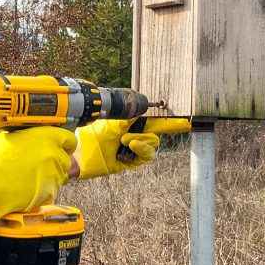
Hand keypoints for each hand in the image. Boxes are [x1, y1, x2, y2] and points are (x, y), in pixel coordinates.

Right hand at [0, 126, 76, 224]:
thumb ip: (29, 138)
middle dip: (55, 161)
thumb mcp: (11, 138)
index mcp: (48, 137)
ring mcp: (55, 176)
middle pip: (65, 159)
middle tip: (39, 164)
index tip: (61, 147)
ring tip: (29, 177)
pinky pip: (51, 190)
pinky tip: (27, 188)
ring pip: (59, 176)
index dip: (64, 144)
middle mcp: (55, 155)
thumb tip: (31, 140)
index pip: (69, 139)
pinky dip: (42, 190)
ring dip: (49, 176)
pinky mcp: (50, 193)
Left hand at [73, 117, 189, 179]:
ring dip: (139, 140)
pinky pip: (148, 155)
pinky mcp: (133, 160)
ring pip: (153, 142)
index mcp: (131, 123)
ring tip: (123, 140)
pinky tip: (130, 145)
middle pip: (157, 130)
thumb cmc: (93, 136)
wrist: (82, 154)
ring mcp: (135, 148)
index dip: (168, 118)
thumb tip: (143, 104)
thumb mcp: (112, 122)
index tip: (182, 116)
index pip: (153, 119)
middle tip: (127, 132)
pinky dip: (141, 148)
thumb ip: (129, 115)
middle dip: (144, 129)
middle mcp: (135, 134)